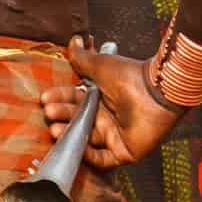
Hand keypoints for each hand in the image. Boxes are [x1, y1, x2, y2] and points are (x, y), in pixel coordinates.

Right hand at [38, 37, 183, 168]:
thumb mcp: (101, 66)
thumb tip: (73, 42)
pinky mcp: (125, 152)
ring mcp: (116, 135)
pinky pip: (102, 159)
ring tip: (55, 129)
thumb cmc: (131, 76)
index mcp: (103, 97)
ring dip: (69, 135)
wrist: (156, 91)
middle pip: (78, 121)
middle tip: (49, 112)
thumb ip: (83, 59)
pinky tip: (75, 146)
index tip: (45, 97)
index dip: (60, 98)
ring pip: (86, 140)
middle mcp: (108, 117)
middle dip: (61, 116)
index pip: (76, 100)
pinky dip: (87, 156)